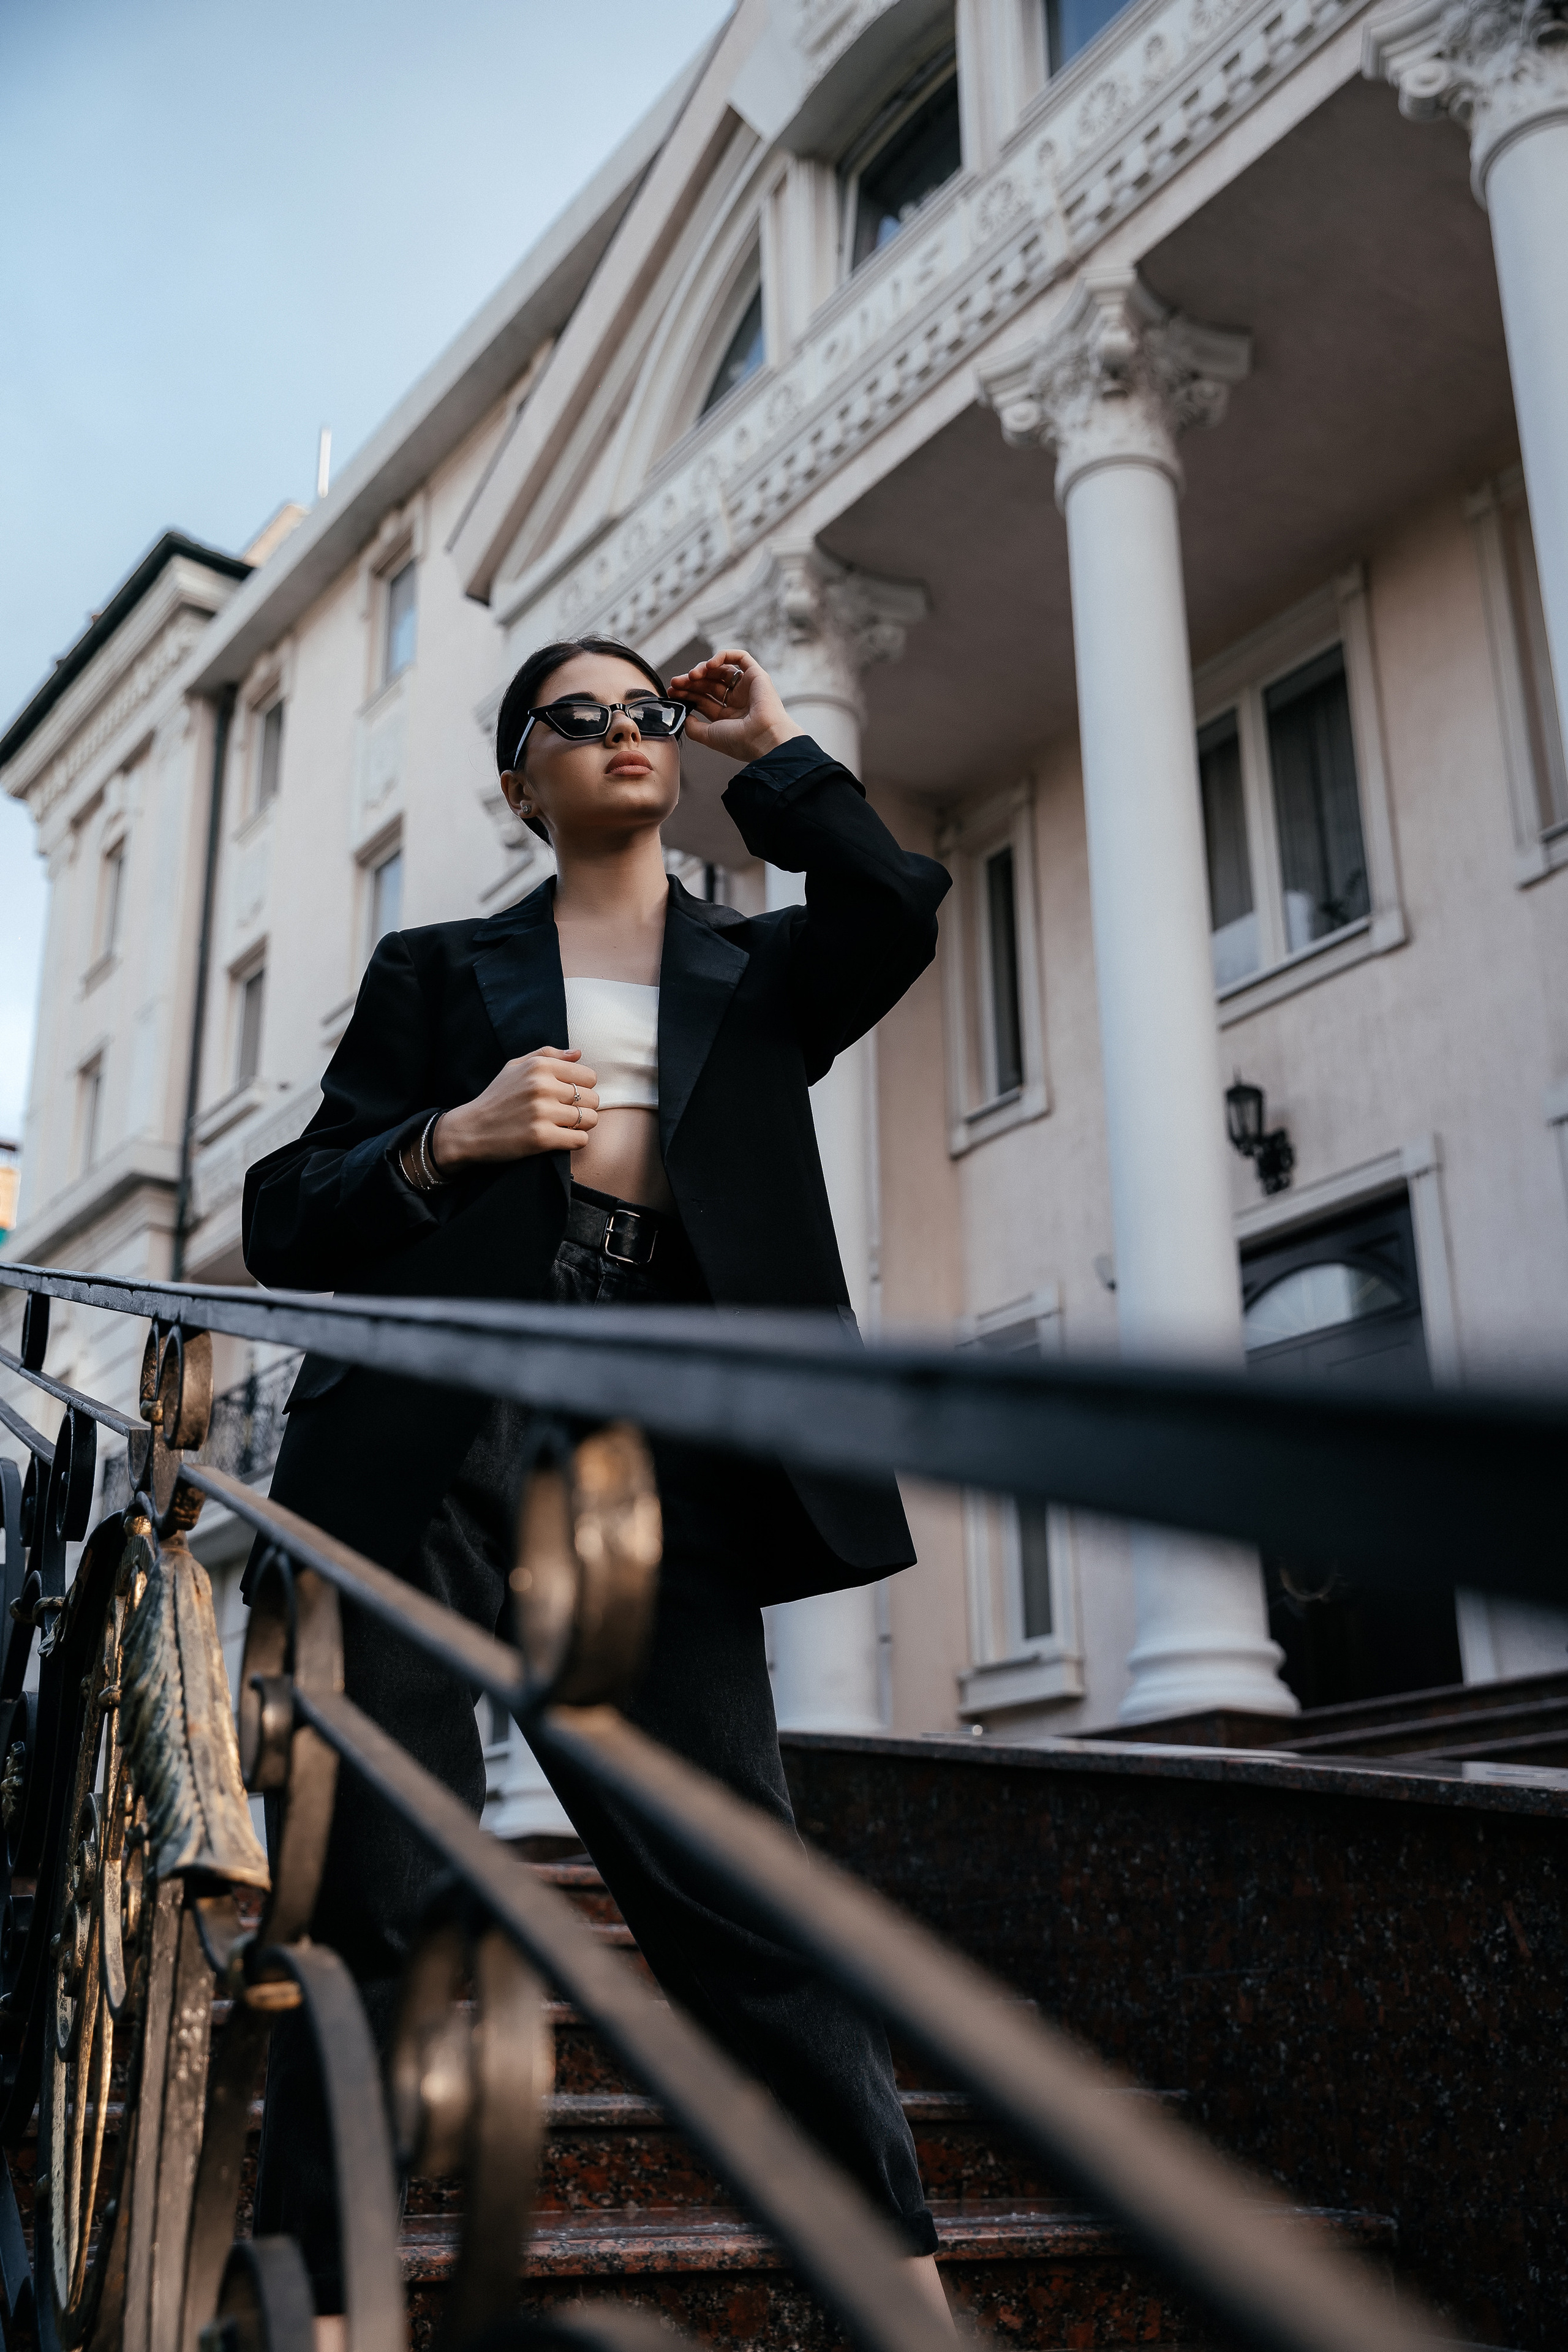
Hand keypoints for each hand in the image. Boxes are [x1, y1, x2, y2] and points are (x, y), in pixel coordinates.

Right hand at [431, 1048, 599, 1165]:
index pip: (589, 1077)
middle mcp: (542, 1086)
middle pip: (593, 1099)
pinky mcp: (541, 1138)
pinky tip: (561, 1138)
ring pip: (590, 1119)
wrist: (470, 1129)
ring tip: (566, 1126)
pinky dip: (576, 1141)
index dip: (584, 1088)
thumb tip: (579, 1054)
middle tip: (568, 1114)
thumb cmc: (497, 1097)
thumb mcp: (515, 1066)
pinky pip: (581, 1139)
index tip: (570, 1096)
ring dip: (582, 1126)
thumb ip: (548, 1055)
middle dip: (585, 1108)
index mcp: (539, 1066)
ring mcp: (542, 1112)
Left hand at [667, 648, 803, 763]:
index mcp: (729, 716)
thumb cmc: (739, 741)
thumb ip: (693, 727)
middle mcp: (738, 701)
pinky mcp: (757, 676)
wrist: (763, 738)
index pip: (704, 699)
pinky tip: (709, 665)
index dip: (687, 693)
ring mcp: (747, 688)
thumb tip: (685, 715)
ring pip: (721, 670)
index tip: (673, 691)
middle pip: (709, 684)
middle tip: (676, 682)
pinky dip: (723, 656)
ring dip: (703, 669)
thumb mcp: (708, 735)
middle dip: (691, 681)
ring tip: (692, 676)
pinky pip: (740, 657)